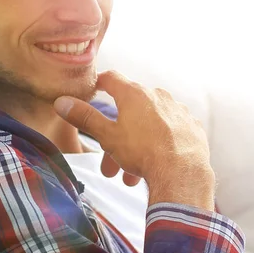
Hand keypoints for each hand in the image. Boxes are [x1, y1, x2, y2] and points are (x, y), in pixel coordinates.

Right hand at [54, 70, 214, 210]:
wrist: (182, 173)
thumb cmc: (143, 152)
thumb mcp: (107, 136)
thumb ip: (84, 117)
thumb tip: (61, 102)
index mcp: (135, 94)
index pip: (111, 78)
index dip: (99, 83)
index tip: (94, 91)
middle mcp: (158, 96)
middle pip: (130, 110)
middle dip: (116, 135)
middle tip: (109, 162)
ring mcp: (178, 110)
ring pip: (149, 125)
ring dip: (136, 146)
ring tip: (130, 174)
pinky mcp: (192, 127)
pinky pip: (170, 132)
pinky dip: (159, 144)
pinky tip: (156, 161)